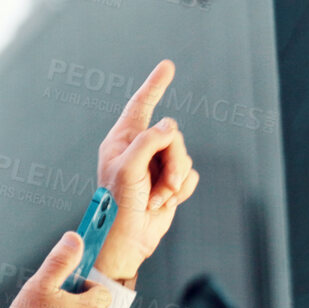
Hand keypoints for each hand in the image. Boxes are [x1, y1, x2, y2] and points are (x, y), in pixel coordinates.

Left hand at [92, 60, 199, 282]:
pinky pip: (190, 175)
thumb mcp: (128, 169)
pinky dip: (181, 190)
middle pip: (172, 135)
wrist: (127, 242)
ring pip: (184, 156)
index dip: (155, 85)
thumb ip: (148, 141)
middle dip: (172, 161)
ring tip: (157, 198)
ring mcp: (155, 165)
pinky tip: (164, 203)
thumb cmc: (118, 206)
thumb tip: (169, 126)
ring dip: (175, 180)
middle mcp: (139, 149)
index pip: (140, 106)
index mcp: (121, 141)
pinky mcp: (169, 182)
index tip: (167, 65)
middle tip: (159, 185)